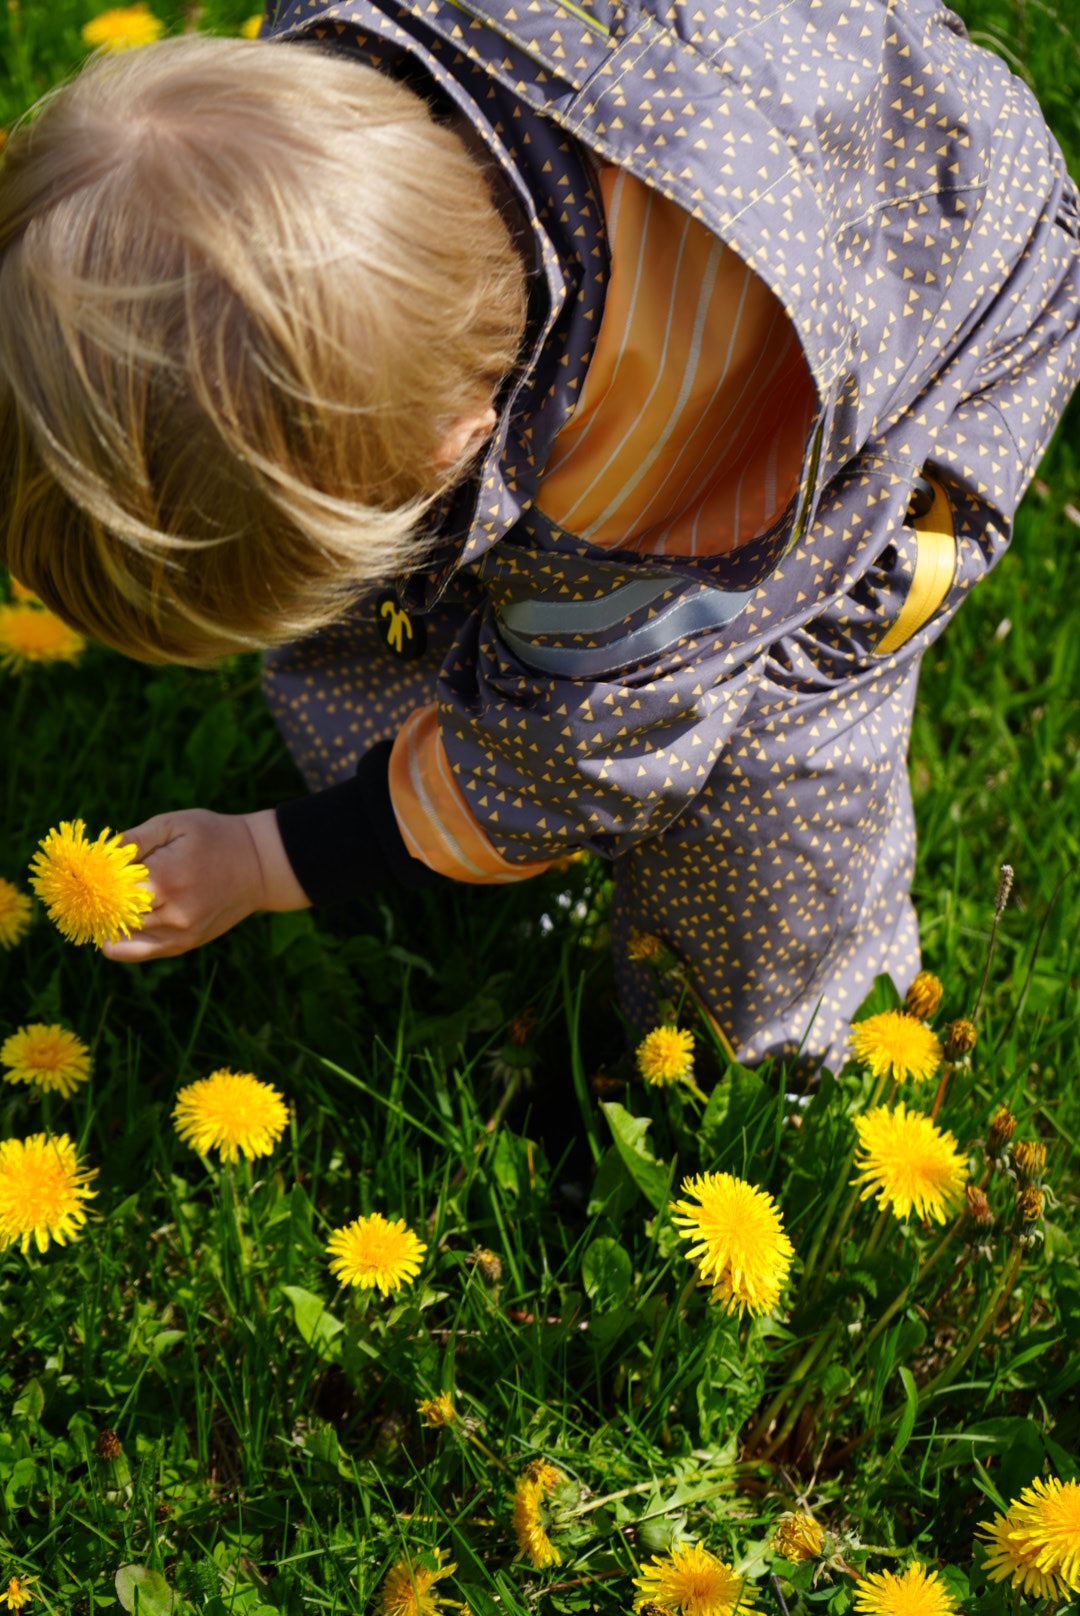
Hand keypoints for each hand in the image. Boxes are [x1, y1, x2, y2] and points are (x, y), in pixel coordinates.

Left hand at [100, 808, 309, 961]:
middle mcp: (171, 910)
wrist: (260, 866)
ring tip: (101, 906)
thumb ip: (134, 838)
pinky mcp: (185, 943)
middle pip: (112, 915)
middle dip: (97, 903)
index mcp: (165, 876)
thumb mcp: (175, 824)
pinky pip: (139, 952)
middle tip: (86, 891)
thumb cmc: (215, 837)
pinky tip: (113, 927)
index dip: (92, 883)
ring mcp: (179, 931)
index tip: (85, 874)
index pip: (108, 889)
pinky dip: (121, 943)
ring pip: (122, 935)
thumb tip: (99, 853)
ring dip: (108, 921)